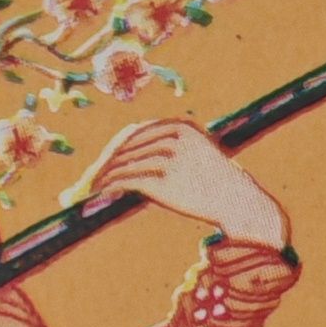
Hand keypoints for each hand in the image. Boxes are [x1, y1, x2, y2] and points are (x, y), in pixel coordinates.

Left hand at [83, 115, 291, 252]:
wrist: (237, 199)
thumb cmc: (212, 181)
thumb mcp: (192, 154)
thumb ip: (163, 149)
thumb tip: (128, 159)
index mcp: (179, 126)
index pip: (135, 133)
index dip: (115, 148)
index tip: (102, 162)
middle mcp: (173, 138)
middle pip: (126, 145)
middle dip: (104, 161)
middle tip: (88, 178)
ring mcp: (168, 158)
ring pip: (124, 163)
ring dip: (102, 175)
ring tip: (89, 188)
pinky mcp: (164, 180)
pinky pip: (128, 180)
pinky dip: (110, 186)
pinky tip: (101, 192)